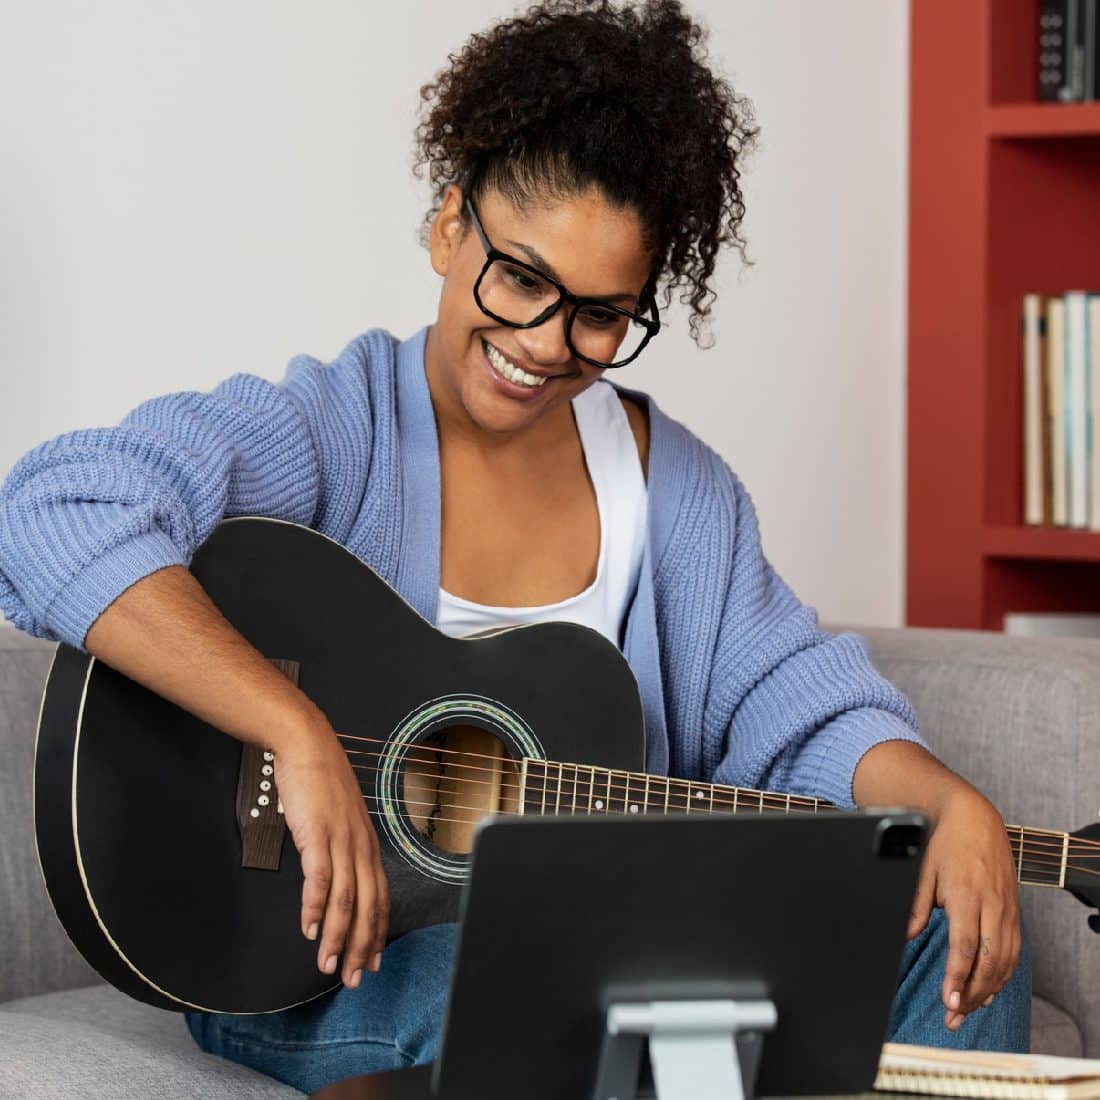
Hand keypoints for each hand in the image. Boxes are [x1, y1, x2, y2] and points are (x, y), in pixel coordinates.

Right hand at [272, 722, 389, 989]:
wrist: (308, 746)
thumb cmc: (321, 783)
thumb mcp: (339, 820)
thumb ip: (340, 849)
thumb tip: (333, 880)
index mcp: (367, 844)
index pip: (380, 897)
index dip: (377, 932)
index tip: (371, 961)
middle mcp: (360, 845)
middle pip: (368, 905)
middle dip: (361, 946)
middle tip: (354, 978)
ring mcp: (341, 839)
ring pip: (346, 898)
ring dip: (338, 936)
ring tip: (329, 964)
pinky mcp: (318, 833)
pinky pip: (320, 877)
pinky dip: (315, 907)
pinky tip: (310, 928)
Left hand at [907, 783, 1020, 1030]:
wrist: (975, 818)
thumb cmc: (945, 842)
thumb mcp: (922, 868)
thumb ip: (915, 904)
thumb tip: (905, 934)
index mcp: (966, 895)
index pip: (964, 947)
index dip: (957, 977)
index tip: (948, 1001)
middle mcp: (992, 906)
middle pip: (989, 962)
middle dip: (972, 993)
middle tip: (954, 1017)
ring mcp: (1007, 910)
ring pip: (1005, 961)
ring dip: (988, 990)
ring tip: (967, 1011)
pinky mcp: (1014, 912)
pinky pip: (1013, 952)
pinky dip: (1002, 975)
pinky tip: (988, 991)